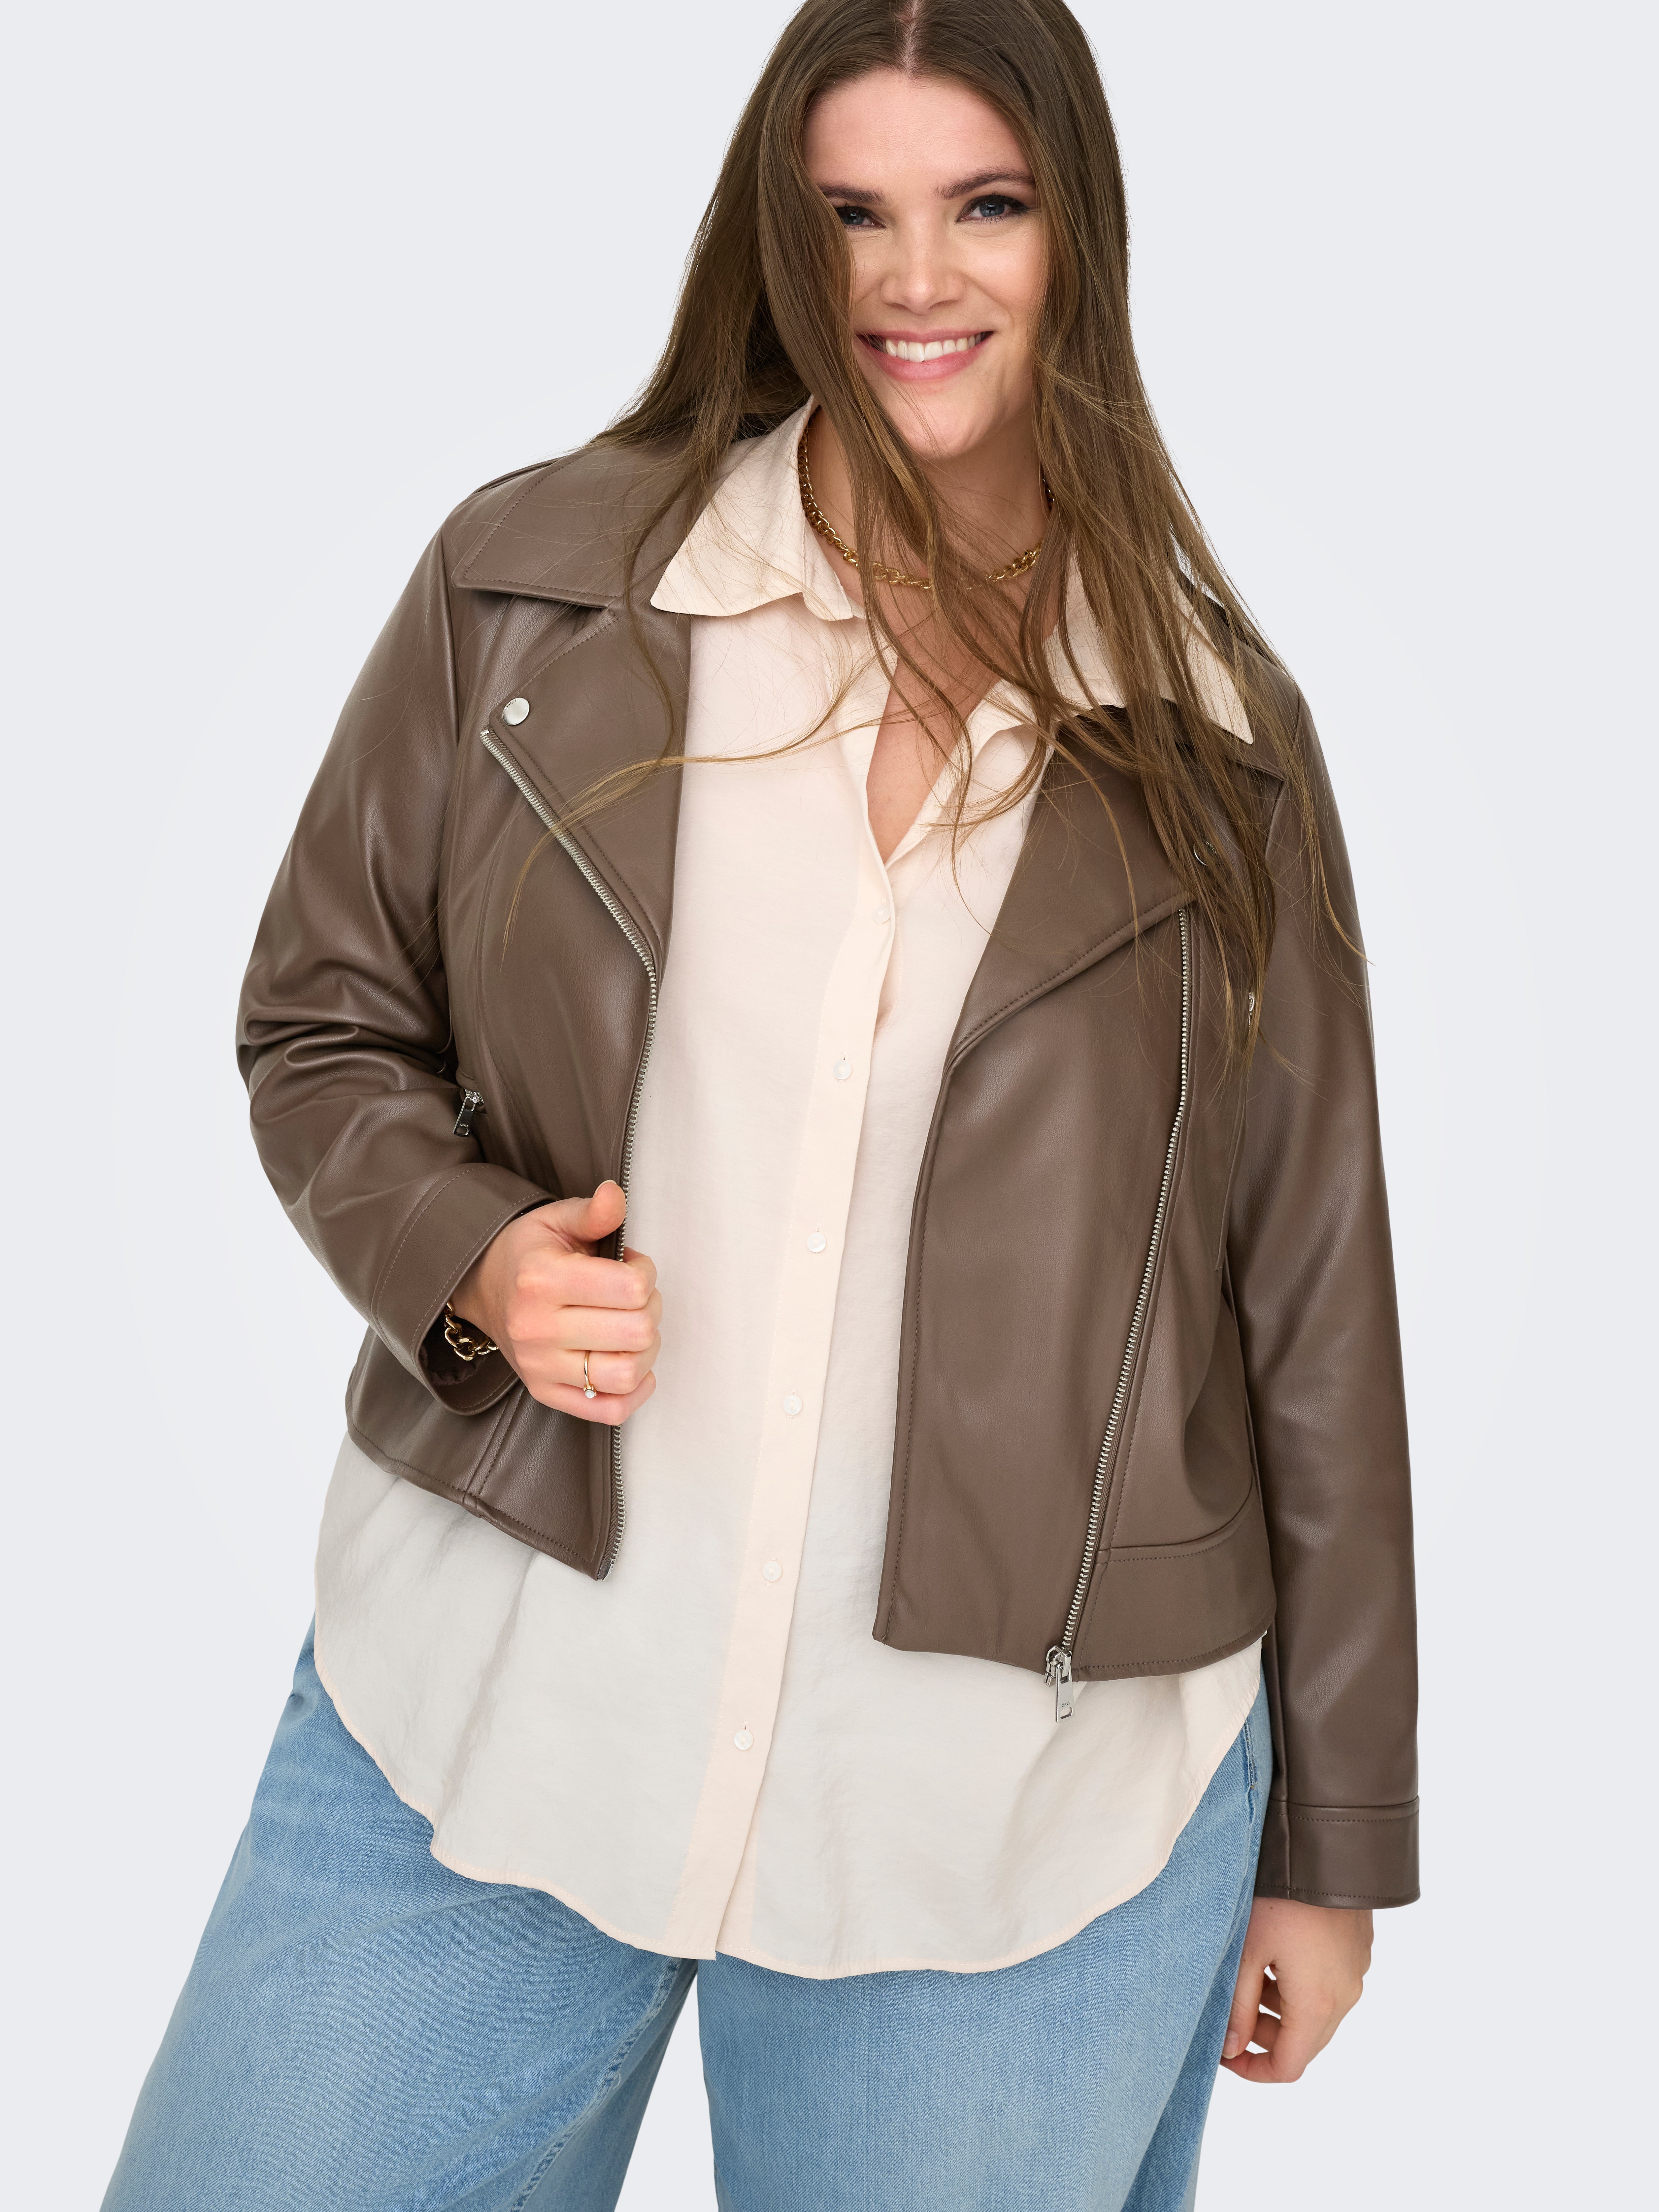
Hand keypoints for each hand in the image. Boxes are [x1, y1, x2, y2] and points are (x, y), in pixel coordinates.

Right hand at [449, 1182, 659, 1424]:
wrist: (486, 1288)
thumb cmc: (530, 1253)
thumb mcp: (556, 1220)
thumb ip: (593, 1212)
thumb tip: (615, 1195)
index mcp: (541, 1280)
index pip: (631, 1289)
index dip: (645, 1274)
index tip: (631, 1267)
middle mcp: (537, 1328)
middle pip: (636, 1332)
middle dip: (650, 1308)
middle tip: (634, 1297)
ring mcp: (540, 1367)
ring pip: (627, 1374)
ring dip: (646, 1349)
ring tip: (630, 1327)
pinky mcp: (546, 1392)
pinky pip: (610, 1410)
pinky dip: (635, 1391)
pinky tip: (631, 1363)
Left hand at [1220, 1898, 1372, 2081]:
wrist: (1323, 1847)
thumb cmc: (1280, 1897)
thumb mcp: (1246, 1951)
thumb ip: (1237, 2005)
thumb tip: (1229, 2047)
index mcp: (1318, 2004)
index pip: (1289, 2066)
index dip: (1253, 2070)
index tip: (1225, 2054)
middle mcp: (1345, 1995)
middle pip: (1304, 2042)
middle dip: (1265, 2036)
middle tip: (1232, 2012)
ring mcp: (1355, 1971)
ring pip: (1317, 2013)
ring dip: (1282, 2009)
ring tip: (1250, 1974)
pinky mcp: (1357, 1950)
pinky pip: (1329, 1986)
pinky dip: (1300, 1986)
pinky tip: (1276, 1955)